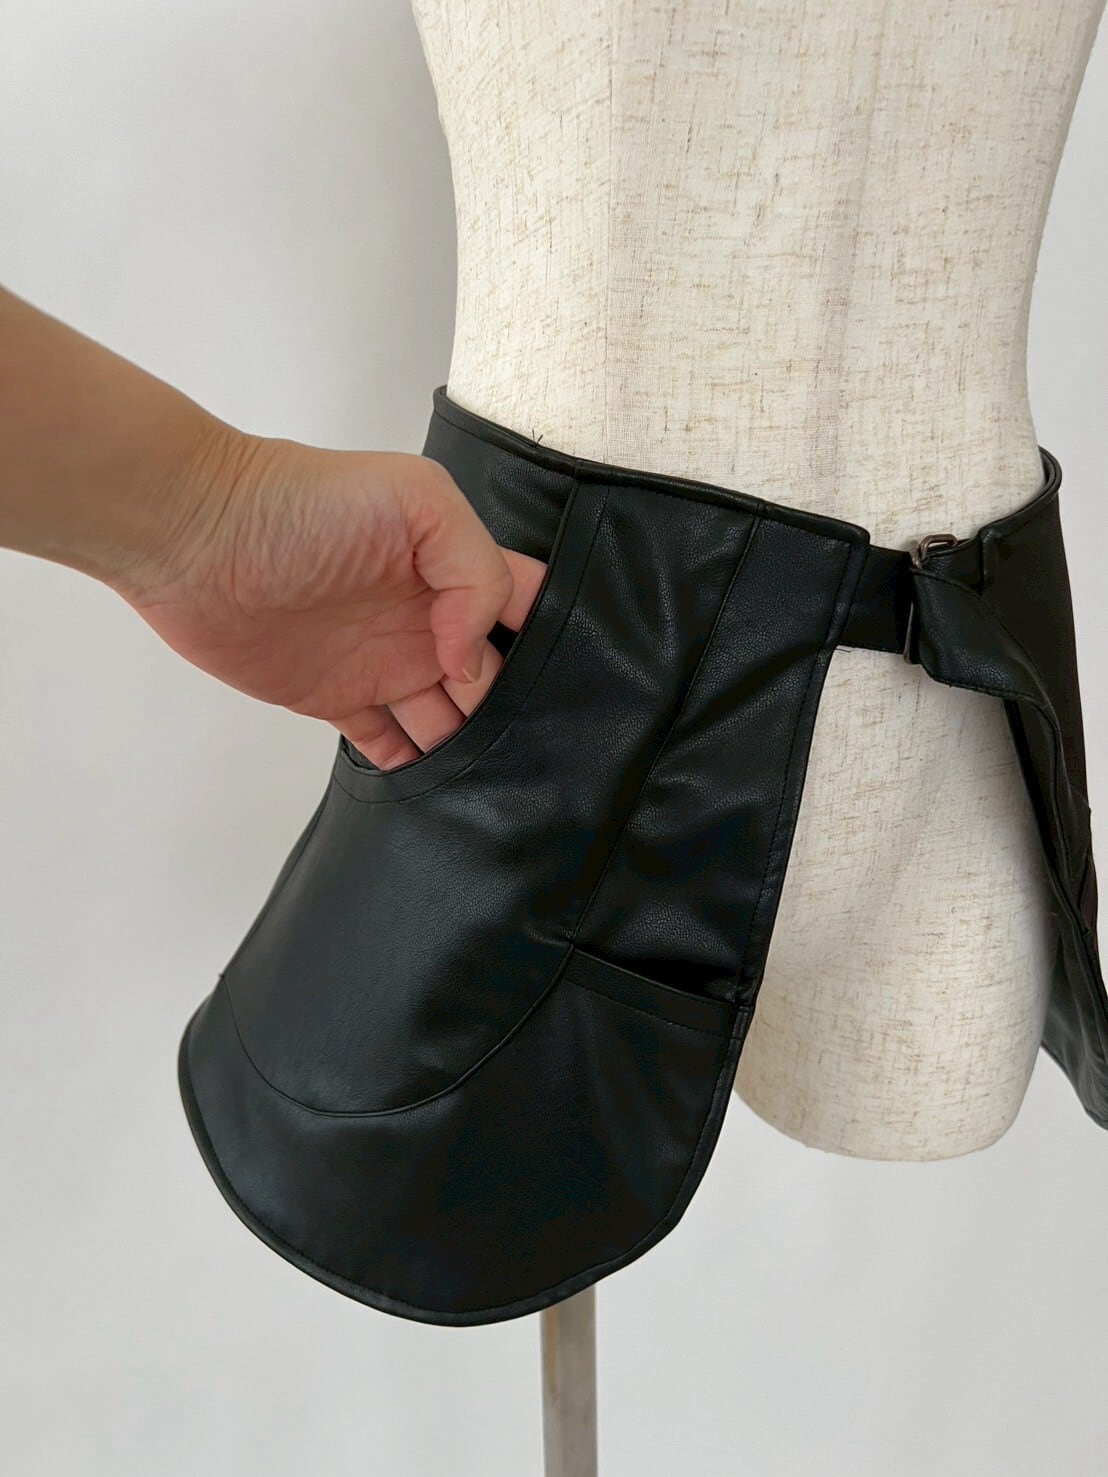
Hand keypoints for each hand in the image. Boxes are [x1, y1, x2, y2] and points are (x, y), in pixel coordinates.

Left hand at [116, 427, 547, 769]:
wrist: (196, 538)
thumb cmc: (298, 500)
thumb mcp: (416, 500)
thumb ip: (474, 570)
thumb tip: (469, 660)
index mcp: (453, 566)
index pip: (528, 604)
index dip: (556, 638)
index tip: (574, 680)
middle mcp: (427, 617)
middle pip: (498, 677)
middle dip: (518, 710)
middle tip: (535, 743)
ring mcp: (385, 662)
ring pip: (451, 721)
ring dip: (472, 748)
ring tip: (495, 775)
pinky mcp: (337, 700)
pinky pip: (391, 747)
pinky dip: (417, 770)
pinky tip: (439, 785)